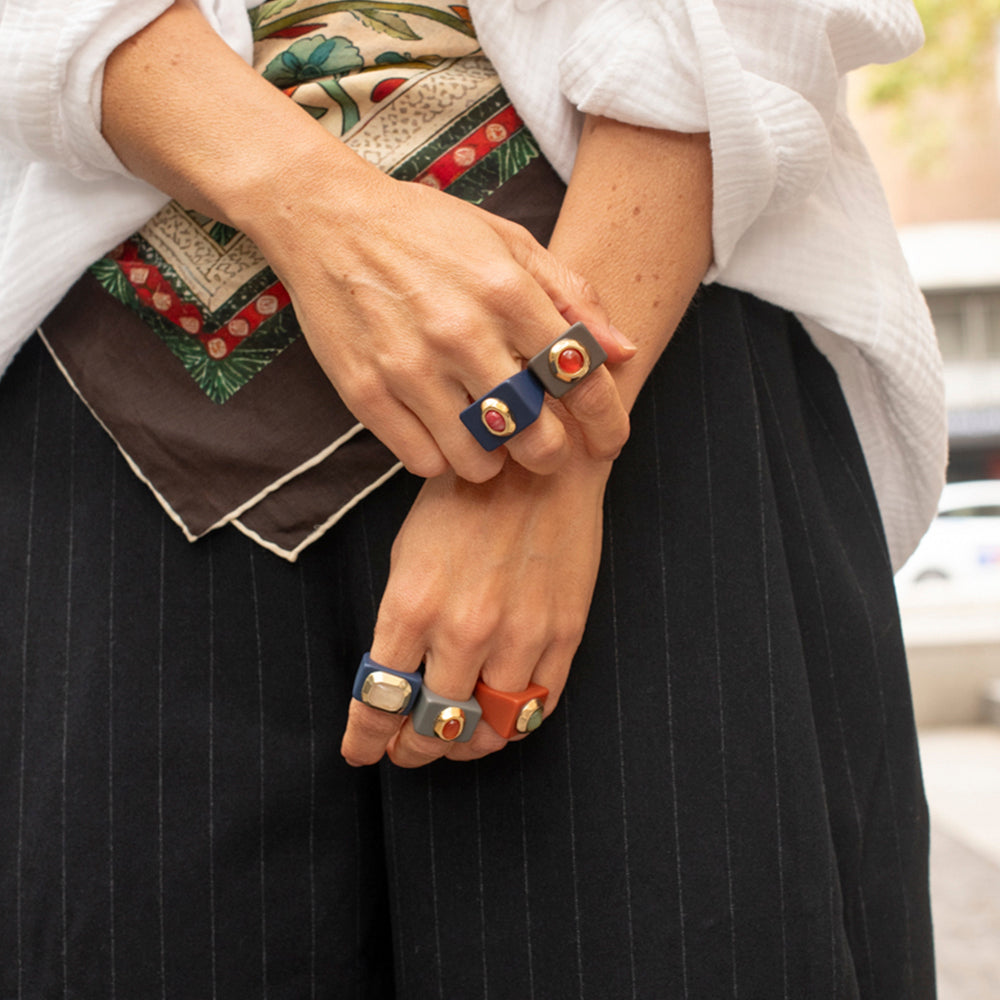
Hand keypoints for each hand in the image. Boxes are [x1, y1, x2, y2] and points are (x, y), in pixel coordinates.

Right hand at [246, 167, 634, 481]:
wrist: (328, 220)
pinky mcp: (366, 393)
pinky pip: (423, 461)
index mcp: (507, 291)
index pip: (580, 378)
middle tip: (542, 444)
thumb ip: (572, 295)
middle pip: (534, 435)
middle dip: (550, 452)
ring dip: (494, 459)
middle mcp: (461, 333)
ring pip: (479, 459)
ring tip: (488, 436)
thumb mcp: (508, 242)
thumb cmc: (427, 230)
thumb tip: (622, 352)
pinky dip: (443, 457)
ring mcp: (409, 367)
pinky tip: (443, 432)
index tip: (608, 442)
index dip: (607, 423)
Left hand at [340, 451, 608, 766]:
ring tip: (453, 741)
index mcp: (412, 605)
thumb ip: (399, 622)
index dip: (365, 739)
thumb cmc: (466, 497)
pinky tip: (499, 720)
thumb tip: (393, 679)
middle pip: (434, 728)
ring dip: (464, 747)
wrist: (542, 461)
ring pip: (489, 730)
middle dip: (411, 751)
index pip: (379, 701)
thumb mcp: (407, 551)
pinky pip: (538, 708)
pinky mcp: (564, 634)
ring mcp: (520, 635)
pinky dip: (514, 727)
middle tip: (404, 751)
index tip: (361, 752)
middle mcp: (464, 630)